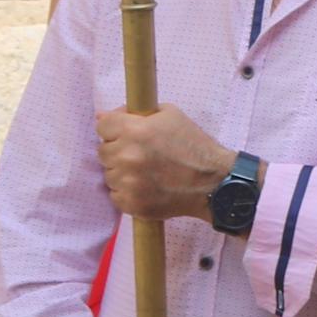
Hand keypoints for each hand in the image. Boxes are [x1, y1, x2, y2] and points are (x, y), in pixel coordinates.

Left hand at [95, 104, 233, 219]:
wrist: (213, 182)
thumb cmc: (194, 145)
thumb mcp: (170, 115)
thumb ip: (135, 112)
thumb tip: (103, 116)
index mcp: (135, 131)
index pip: (102, 126)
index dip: (114, 128)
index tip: (126, 133)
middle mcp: (127, 156)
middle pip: (103, 151)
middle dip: (118, 150)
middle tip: (141, 154)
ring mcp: (128, 183)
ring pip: (109, 174)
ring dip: (122, 172)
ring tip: (146, 172)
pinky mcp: (132, 204)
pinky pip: (115, 195)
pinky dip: (127, 192)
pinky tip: (145, 187)